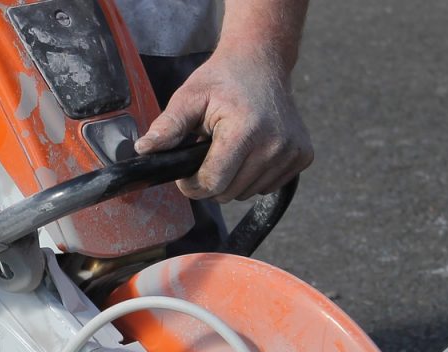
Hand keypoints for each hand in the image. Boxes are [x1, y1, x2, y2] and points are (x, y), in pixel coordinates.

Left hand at [134, 48, 314, 202]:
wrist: (262, 62)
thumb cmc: (223, 78)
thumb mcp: (190, 96)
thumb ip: (168, 126)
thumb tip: (144, 150)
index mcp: (246, 130)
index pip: (214, 183)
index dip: (192, 185)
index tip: (186, 174)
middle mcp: (275, 144)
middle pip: (230, 193)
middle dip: (212, 182)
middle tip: (206, 154)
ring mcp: (292, 152)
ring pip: (248, 193)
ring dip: (233, 180)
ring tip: (229, 148)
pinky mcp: (303, 156)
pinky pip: (268, 186)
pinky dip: (254, 176)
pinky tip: (251, 150)